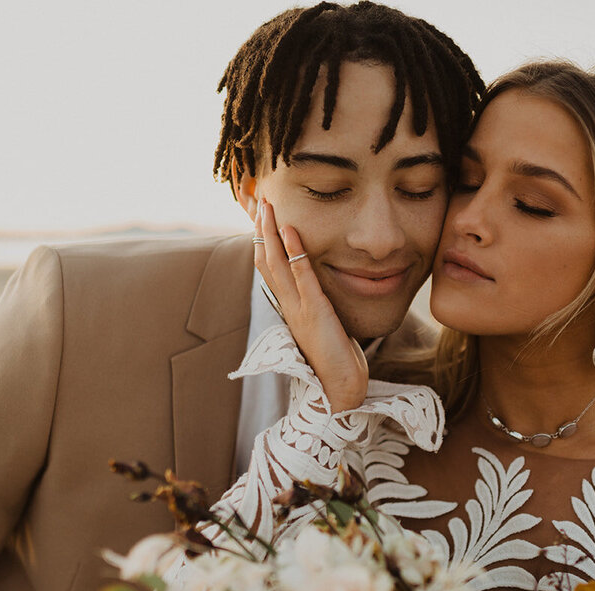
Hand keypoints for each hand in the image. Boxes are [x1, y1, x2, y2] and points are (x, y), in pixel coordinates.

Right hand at [254, 200, 368, 411]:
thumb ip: (316, 305)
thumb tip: (317, 288)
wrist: (339, 389)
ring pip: (275, 263)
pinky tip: (291, 231)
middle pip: (263, 258)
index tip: (256, 212)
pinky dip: (295, 252)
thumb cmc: (336, 359)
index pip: (267, 264)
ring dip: (269, 232)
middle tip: (254, 197)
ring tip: (266, 205)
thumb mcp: (323, 325)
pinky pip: (302, 277)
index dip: (259, 237)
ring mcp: (299, 308)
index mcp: (288, 306)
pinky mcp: (316, 312)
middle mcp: (287, 304)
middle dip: (258, 227)